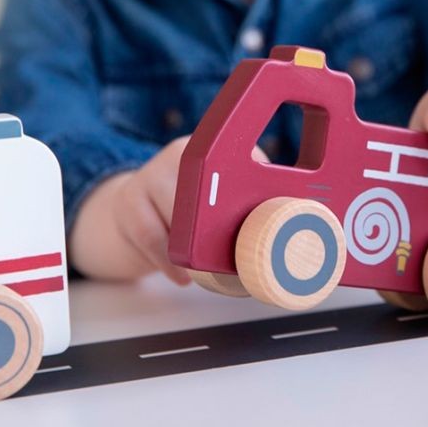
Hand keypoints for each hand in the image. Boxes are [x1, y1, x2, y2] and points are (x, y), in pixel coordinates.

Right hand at [69, 139, 270, 283]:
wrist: (129, 216)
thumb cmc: (189, 216)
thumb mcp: (219, 201)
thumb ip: (251, 207)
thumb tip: (298, 232)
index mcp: (215, 150)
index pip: (243, 161)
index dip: (256, 193)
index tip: (266, 222)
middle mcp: (183, 153)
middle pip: (209, 189)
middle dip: (223, 227)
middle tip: (240, 255)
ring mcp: (152, 172)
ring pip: (180, 214)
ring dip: (196, 248)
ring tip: (210, 271)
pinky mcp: (129, 199)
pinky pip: (152, 234)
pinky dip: (170, 261)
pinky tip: (184, 276)